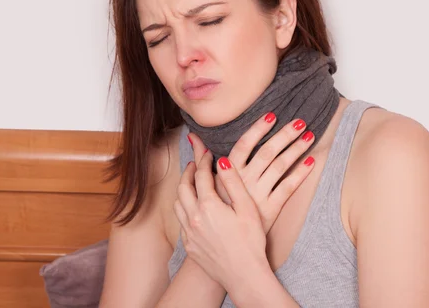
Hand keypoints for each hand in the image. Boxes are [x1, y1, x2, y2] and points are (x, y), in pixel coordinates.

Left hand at [174, 151, 269, 289]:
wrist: (243, 275)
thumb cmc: (250, 242)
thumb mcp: (246, 208)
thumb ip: (233, 183)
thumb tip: (222, 161)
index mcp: (208, 206)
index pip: (201, 175)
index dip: (203, 161)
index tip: (207, 153)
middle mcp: (194, 218)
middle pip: (183, 187)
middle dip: (188, 172)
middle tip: (194, 163)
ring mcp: (189, 233)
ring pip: (178, 204)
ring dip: (183, 190)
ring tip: (191, 183)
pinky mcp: (189, 246)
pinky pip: (181, 221)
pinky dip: (184, 208)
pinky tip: (194, 208)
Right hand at [187, 114, 316, 232]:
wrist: (225, 243)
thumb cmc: (216, 207)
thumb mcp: (208, 181)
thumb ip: (201, 156)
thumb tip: (193, 135)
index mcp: (229, 172)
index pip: (245, 144)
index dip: (258, 129)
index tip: (272, 115)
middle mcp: (244, 181)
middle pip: (267, 152)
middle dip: (285, 135)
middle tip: (300, 122)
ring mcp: (258, 194)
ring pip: (281, 167)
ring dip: (296, 150)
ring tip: (309, 136)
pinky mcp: (271, 208)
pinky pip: (288, 188)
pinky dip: (301, 173)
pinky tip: (311, 161)